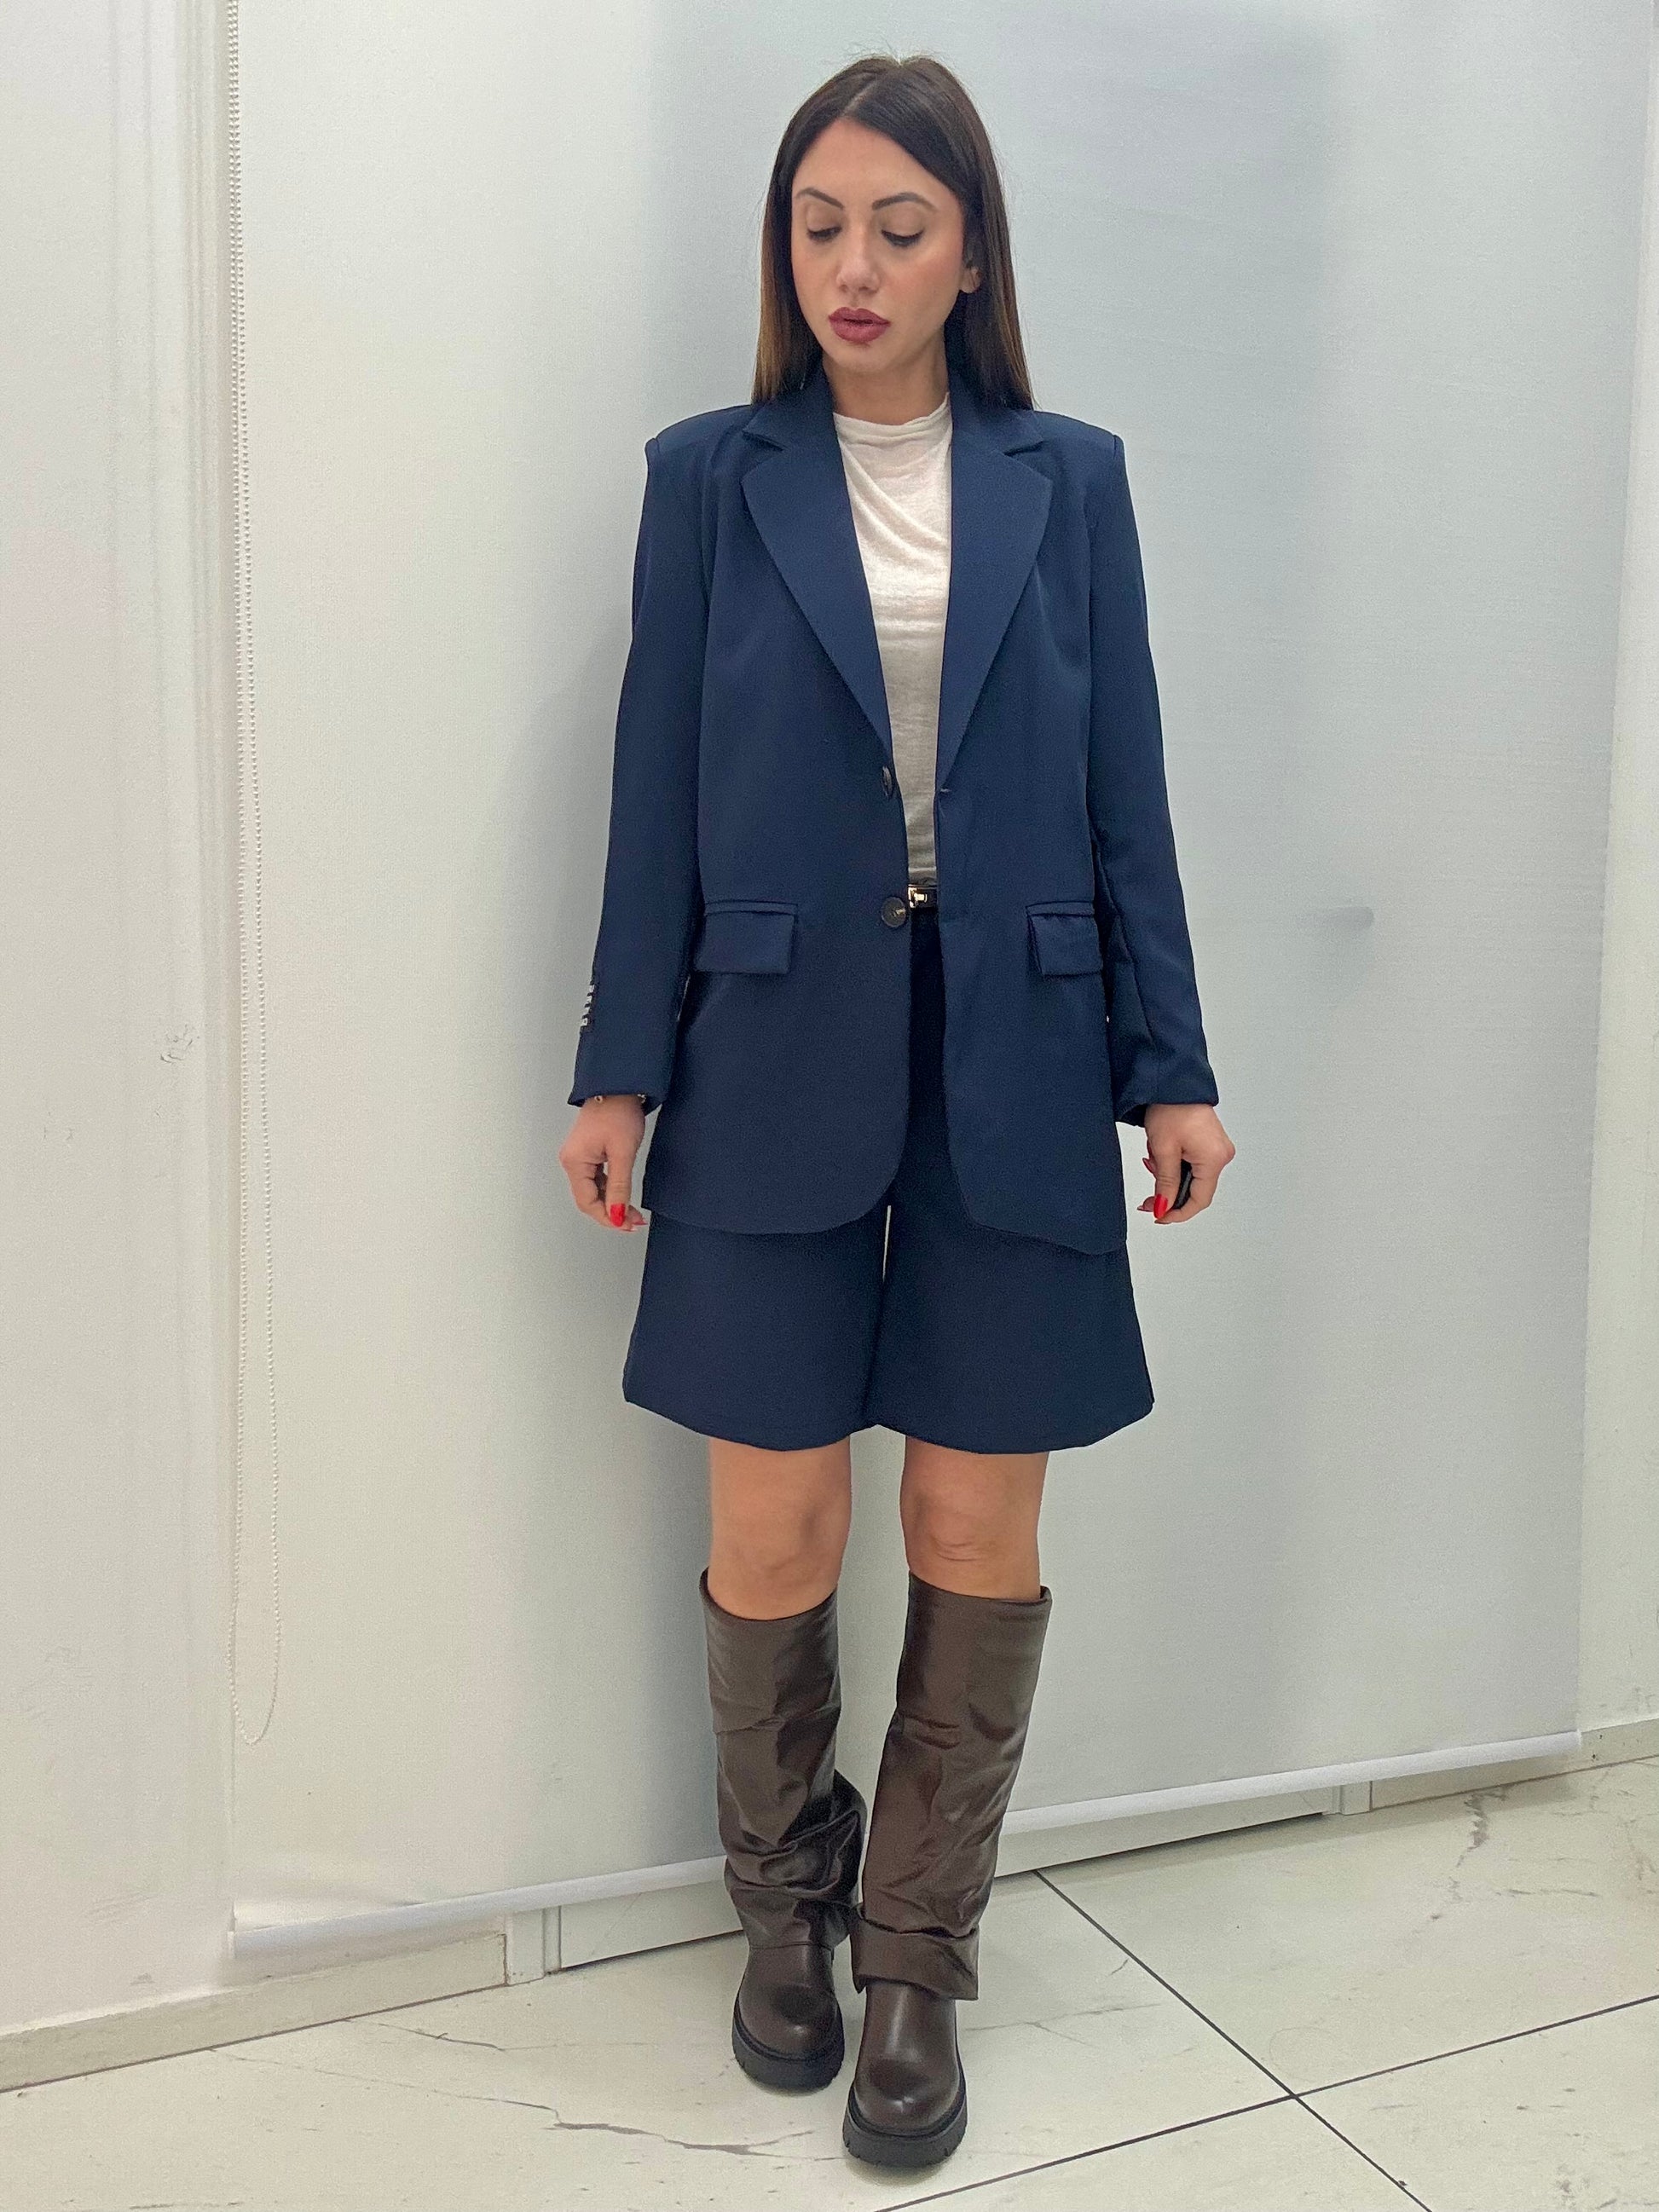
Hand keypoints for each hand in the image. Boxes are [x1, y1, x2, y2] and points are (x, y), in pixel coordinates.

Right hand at [559, 1095, 647, 1230]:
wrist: (618, 1086)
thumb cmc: (618, 1112)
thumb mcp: (623, 1153)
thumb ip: (619, 1187)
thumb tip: (617, 1215)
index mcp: (574, 1161)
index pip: (587, 1202)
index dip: (607, 1217)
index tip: (627, 1225)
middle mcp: (572, 1161)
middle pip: (588, 1199)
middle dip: (611, 1213)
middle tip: (634, 1221)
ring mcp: (579, 1157)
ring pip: (593, 1191)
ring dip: (612, 1203)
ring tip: (633, 1213)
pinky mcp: (588, 1153)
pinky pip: (596, 1180)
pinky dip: (610, 1190)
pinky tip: (623, 1196)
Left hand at [1138, 1102, 1233, 1224]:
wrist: (1172, 1082)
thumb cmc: (1170, 1107)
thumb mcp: (1162, 1150)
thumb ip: (1165, 1183)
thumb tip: (1164, 1207)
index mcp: (1213, 1159)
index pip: (1199, 1199)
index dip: (1178, 1212)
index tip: (1159, 1216)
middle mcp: (1222, 1155)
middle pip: (1196, 1190)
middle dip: (1170, 1194)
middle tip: (1148, 1199)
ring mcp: (1218, 1149)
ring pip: (1193, 1177)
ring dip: (1170, 1177)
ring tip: (1152, 1160)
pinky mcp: (1211, 1143)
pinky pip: (1194, 1164)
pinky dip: (1176, 1166)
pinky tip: (1161, 1156)